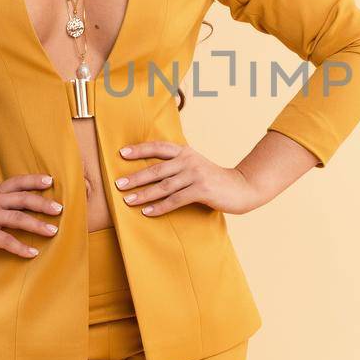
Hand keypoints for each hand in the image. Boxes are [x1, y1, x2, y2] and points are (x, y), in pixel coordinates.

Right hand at [0, 173, 62, 257]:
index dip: (34, 179)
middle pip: (23, 198)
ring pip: (18, 218)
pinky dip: (21, 247)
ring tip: (53, 231)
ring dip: (38, 225)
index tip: (51, 179)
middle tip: (60, 209)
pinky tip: (33, 253)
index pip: (17, 181)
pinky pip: (6, 240)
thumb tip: (18, 203)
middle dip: (44, 203)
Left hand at [115, 141, 263, 216]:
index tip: (121, 154)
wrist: (241, 188)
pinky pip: (175, 200)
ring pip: (164, 186)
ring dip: (144, 194)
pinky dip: (160, 207)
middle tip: (118, 185)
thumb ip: (176, 164)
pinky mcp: (201, 190)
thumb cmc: (213, 179)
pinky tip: (147, 212)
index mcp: (185, 151)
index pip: (158, 147)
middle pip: (156, 169)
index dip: (139, 150)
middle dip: (135, 177)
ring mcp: (196, 174)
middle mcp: (189, 160)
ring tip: (128, 201)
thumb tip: (149, 170)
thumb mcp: (195, 165)